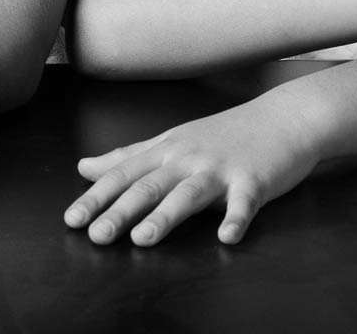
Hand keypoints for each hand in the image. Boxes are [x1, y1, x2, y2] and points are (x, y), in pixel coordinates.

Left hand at [63, 93, 320, 246]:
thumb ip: (128, 157)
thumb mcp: (172, 141)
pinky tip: (227, 237)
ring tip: (143, 238)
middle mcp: (189, 158)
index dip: (97, 197)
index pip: (124, 175)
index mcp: (167, 151)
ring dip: (166, 216)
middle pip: (150, 185)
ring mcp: (222, 168)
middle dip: (121, 210)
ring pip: (189, 193)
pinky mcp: (254, 180)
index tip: (71, 219)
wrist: (284, 117)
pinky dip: (236, 220)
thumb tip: (83, 167)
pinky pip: (245, 203)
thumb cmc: (226, 133)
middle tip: (96, 235)